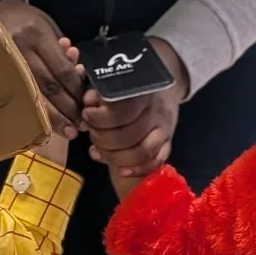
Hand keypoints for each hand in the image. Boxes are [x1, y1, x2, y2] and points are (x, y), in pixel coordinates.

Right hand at [0, 0, 84, 136]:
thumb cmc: (30, 23)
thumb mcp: (50, 29)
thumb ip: (63, 54)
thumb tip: (80, 75)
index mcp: (38, 36)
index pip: (61, 69)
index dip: (75, 89)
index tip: (86, 105)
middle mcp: (21, 49)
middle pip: (48, 86)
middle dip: (67, 108)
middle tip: (80, 125)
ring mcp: (8, 63)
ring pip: (34, 95)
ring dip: (53, 116)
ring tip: (68, 130)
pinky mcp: (0, 73)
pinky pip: (21, 98)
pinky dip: (36, 112)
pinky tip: (47, 125)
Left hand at [83, 38, 188, 180]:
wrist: (162, 90)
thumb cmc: (128, 89)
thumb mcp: (112, 82)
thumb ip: (97, 92)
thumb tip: (87, 103)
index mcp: (140, 93)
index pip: (120, 111)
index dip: (99, 118)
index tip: (87, 115)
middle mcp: (154, 112)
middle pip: (128, 135)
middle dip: (103, 139)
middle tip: (92, 134)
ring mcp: (163, 129)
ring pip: (142, 151)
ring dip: (116, 157)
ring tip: (98, 151)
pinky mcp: (168, 143)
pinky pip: (157, 161)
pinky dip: (139, 169)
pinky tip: (122, 171)